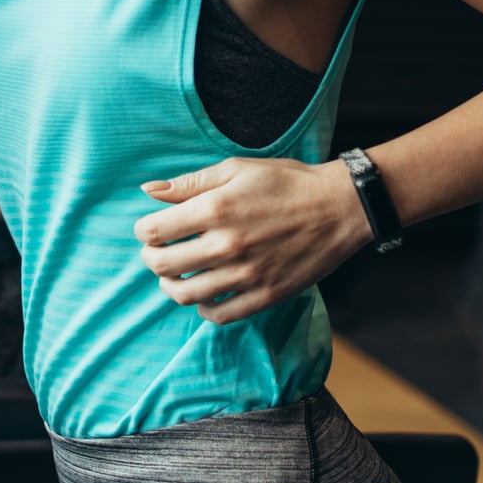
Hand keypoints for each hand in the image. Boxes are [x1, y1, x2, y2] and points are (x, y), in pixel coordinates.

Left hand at [133, 157, 372, 325]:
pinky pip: (220, 314)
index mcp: (215, 209)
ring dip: (171, 286)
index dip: (144, 231)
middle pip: (162, 266)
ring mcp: (246, 274)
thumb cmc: (287, 182)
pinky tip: (204, 295)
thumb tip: (149, 190)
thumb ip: (190, 182)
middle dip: (151, 258)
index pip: (154, 232)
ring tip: (175, 276)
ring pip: (185, 295)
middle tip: (158, 252)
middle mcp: (226, 245)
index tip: (150, 229)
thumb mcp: (237, 169)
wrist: (339, 207)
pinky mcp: (266, 295)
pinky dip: (204, 308)